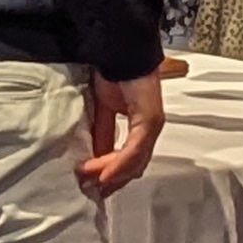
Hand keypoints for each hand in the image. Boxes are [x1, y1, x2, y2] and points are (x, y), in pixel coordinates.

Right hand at [81, 72, 167, 196]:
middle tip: (91, 191)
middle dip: (113, 181)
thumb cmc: (114, 74)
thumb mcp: (102, 110)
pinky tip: (103, 174)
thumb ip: (102, 133)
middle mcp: (150, 128)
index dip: (115, 175)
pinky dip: (118, 164)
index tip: (96, 186)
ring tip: (90, 180)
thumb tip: (93, 156)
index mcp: (142, 126)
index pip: (132, 160)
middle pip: (135, 166)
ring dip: (110, 174)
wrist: (121, 51)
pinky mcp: (149, 120)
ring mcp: (152, 126)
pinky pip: (133, 150)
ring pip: (135, 162)